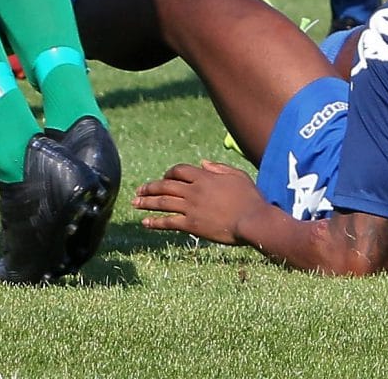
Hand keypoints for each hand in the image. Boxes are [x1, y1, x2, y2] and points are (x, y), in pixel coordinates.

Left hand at [134, 160, 264, 245]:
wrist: (253, 220)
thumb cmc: (250, 199)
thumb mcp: (237, 176)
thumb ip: (219, 168)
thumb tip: (203, 162)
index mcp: (204, 177)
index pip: (179, 171)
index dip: (169, 174)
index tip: (163, 178)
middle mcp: (194, 190)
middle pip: (165, 185)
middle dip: (150, 187)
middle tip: (139, 191)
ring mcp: (191, 207)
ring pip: (163, 202)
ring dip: (147, 202)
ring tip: (134, 203)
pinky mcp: (192, 225)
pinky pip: (168, 222)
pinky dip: (155, 222)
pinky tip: (145, 223)